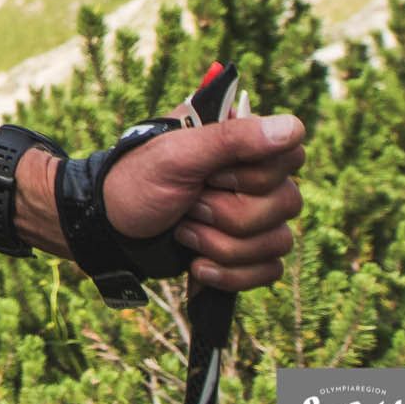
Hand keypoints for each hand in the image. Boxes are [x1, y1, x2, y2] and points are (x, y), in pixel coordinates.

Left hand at [103, 112, 306, 290]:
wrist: (111, 230)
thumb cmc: (137, 182)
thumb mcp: (176, 155)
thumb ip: (232, 139)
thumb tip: (293, 128)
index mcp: (242, 141)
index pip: (291, 156)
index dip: (251, 175)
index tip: (210, 175)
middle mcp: (257, 176)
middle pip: (286, 204)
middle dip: (226, 214)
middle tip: (188, 203)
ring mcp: (257, 215)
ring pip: (278, 241)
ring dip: (221, 246)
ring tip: (183, 230)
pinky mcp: (250, 251)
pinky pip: (270, 270)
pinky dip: (229, 275)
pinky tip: (197, 264)